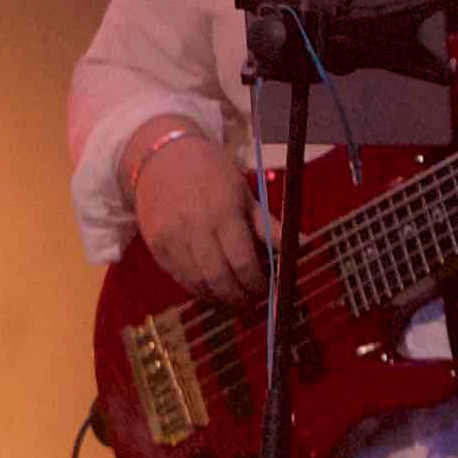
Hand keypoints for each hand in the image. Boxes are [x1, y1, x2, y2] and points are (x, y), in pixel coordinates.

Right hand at [129, 122, 268, 305]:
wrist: (161, 157)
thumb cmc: (211, 173)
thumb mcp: (244, 193)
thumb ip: (269, 226)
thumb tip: (302, 246)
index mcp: (223, 213)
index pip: (242, 262)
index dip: (256, 283)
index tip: (264, 288)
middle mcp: (195, 228)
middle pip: (219, 279)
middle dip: (238, 297)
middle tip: (249, 299)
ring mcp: (171, 239)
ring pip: (197, 284)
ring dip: (217, 297)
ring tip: (230, 295)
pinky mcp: (155, 246)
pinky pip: (179, 278)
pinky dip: (196, 287)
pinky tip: (209, 286)